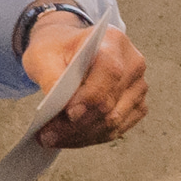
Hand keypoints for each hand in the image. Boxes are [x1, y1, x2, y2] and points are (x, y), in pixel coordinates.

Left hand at [20, 13, 147, 147]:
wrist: (69, 51)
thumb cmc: (57, 50)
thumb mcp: (42, 55)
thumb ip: (51, 77)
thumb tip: (61, 107)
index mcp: (113, 42)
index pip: (109, 72)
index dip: (90, 96)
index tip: (68, 113)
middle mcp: (133, 64)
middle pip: (110, 103)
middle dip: (76, 124)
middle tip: (46, 135)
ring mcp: (138, 86)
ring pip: (113, 121)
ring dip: (81, 135)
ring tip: (52, 138)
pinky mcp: (135, 105)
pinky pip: (117, 129)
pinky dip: (91, 137)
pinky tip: (69, 138)